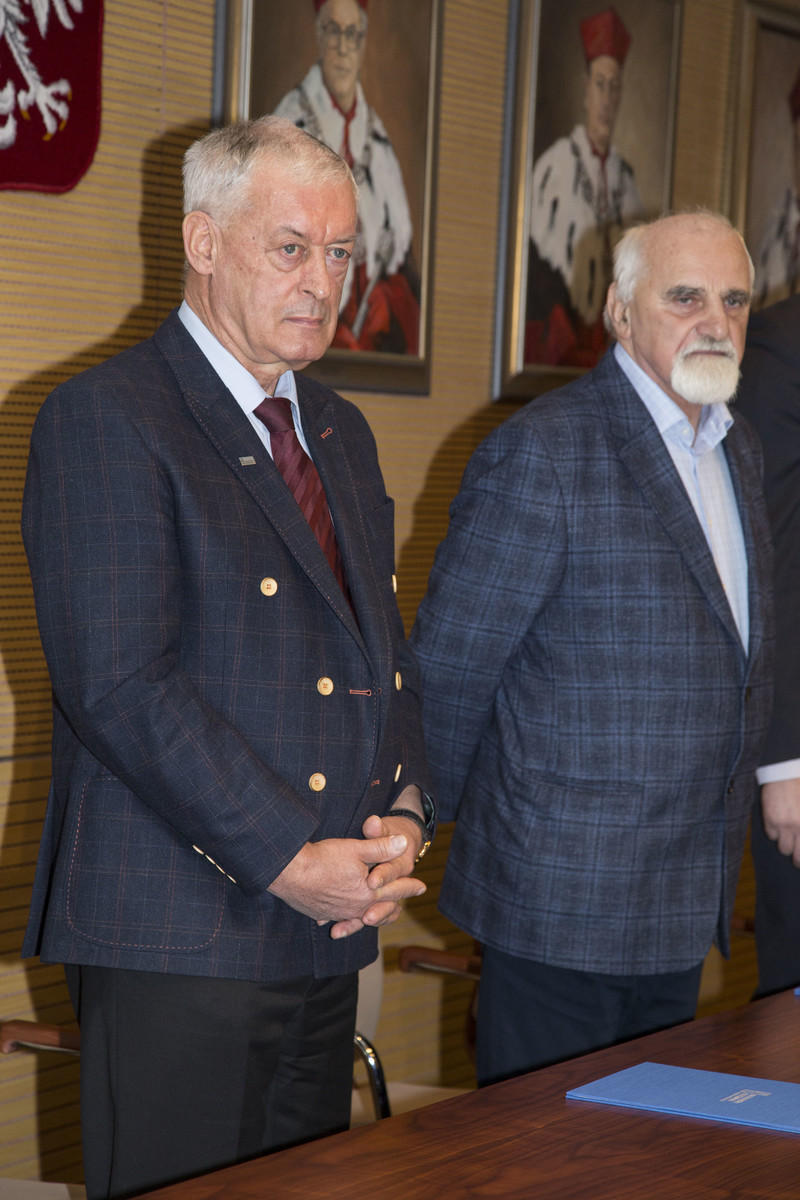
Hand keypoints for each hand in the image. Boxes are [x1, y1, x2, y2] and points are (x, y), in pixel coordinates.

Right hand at [327, 788, 428, 938]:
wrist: (289, 873)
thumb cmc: (323, 858)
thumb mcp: (356, 848)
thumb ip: (381, 847)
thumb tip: (404, 843)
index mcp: (369, 892)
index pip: (395, 888)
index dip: (409, 885)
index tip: (421, 886)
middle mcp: (356, 907)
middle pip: (381, 907)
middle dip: (395, 903)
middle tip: (404, 903)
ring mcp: (338, 913)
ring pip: (361, 917)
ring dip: (373, 914)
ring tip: (378, 914)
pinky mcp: (322, 914)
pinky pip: (340, 919)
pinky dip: (347, 919)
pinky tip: (343, 918)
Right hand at [762, 778, 799, 865]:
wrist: (786, 773)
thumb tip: (799, 836)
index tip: (799, 856)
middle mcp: (799, 828)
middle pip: (798, 857)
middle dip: (797, 860)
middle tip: (796, 858)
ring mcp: (786, 826)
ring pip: (783, 849)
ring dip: (785, 845)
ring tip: (786, 836)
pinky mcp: (771, 820)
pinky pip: (771, 836)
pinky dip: (773, 833)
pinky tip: (777, 823)